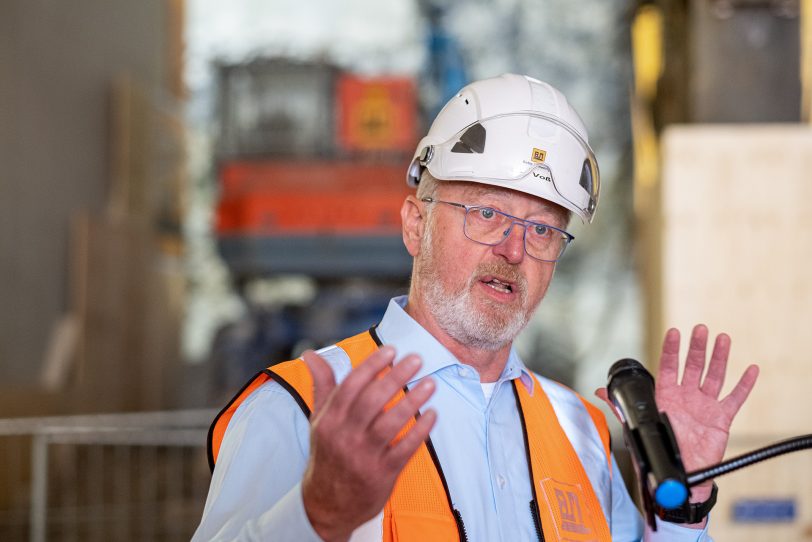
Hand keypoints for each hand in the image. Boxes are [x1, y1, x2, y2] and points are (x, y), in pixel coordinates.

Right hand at [301, 346, 435, 541]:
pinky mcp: (382, 474)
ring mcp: (363, 456)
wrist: (327, 505)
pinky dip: (420, 432)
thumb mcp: (319, 420)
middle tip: (417, 359)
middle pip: (372, 400)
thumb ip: (322, 385)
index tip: (391, 350)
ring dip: (412, 402)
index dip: (372, 366)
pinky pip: (404, 449)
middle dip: (395, 377)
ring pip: (389, 424)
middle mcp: (344, 436)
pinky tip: (432, 415)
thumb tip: (310, 354)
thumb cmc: (327, 453)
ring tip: (430, 384)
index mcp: (329, 420)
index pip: (351, 386)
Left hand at [597, 325, 758, 504]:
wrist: (679, 474)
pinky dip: (744, 384)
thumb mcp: (637, 425)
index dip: (671, 350)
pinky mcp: (721, 419)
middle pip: (693, 366)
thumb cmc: (658, 449)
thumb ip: (621, 406)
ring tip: (723, 338)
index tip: (674, 332)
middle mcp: (686, 397)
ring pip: (714, 376)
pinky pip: (735, 398)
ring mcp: (705, 406)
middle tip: (700, 329)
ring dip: (720, 358)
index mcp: (666, 396)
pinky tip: (751, 369)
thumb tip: (598, 391)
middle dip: (696, 347)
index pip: (668, 366)